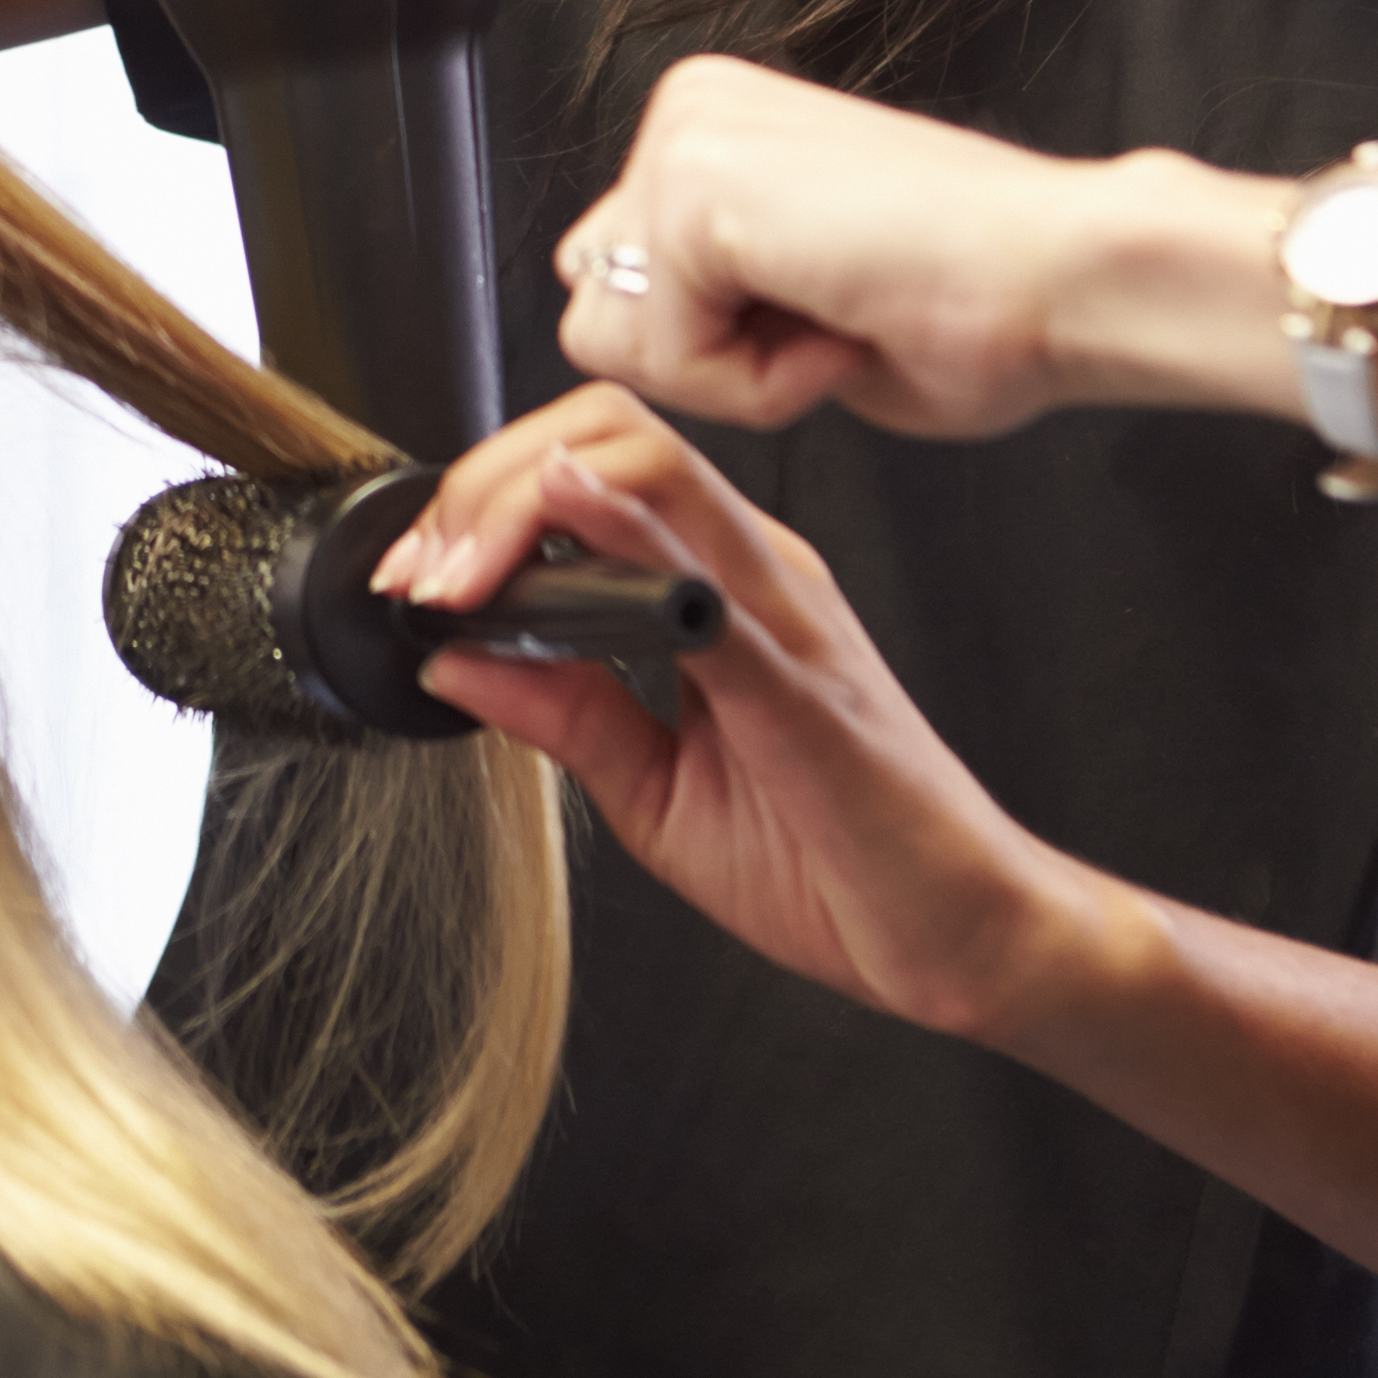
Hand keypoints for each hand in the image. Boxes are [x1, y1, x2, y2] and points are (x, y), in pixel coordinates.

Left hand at [376, 387, 1090, 1040]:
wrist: (963, 936)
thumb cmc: (839, 860)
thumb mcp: (658, 792)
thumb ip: (567, 716)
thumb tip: (456, 662)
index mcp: (725, 589)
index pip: (597, 468)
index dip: (486, 494)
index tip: (415, 572)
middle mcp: (758, 577)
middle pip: (613, 440)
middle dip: (487, 483)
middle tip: (418, 572)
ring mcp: (788, 619)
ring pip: (657, 475)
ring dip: (526, 503)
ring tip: (453, 574)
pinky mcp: (805, 688)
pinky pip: (713, 587)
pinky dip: (632, 537)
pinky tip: (572, 517)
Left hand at [550, 56, 1162, 437]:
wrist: (1065, 278)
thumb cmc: (977, 303)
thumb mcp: (793, 301)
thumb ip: (710, 298)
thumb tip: (638, 325)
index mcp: (717, 127)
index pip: (622, 280)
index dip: (719, 346)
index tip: (828, 317)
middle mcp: (691, 112)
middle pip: (600, 304)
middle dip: (703, 357)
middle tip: (829, 325)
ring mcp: (687, 137)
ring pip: (611, 335)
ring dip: (728, 372)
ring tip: (837, 320)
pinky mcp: (695, 184)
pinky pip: (661, 356)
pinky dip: (752, 383)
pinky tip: (841, 324)